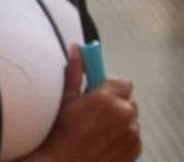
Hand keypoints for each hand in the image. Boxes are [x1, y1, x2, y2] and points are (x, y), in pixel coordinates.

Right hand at [25, 44, 140, 161]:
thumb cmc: (62, 132)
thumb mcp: (66, 99)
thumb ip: (75, 72)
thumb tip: (76, 50)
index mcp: (107, 98)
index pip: (123, 83)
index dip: (110, 87)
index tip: (99, 93)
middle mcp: (124, 113)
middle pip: (128, 101)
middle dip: (116, 104)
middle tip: (96, 113)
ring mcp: (132, 132)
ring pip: (131, 119)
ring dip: (120, 121)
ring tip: (99, 129)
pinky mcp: (135, 147)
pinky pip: (133, 135)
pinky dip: (123, 136)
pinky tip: (104, 140)